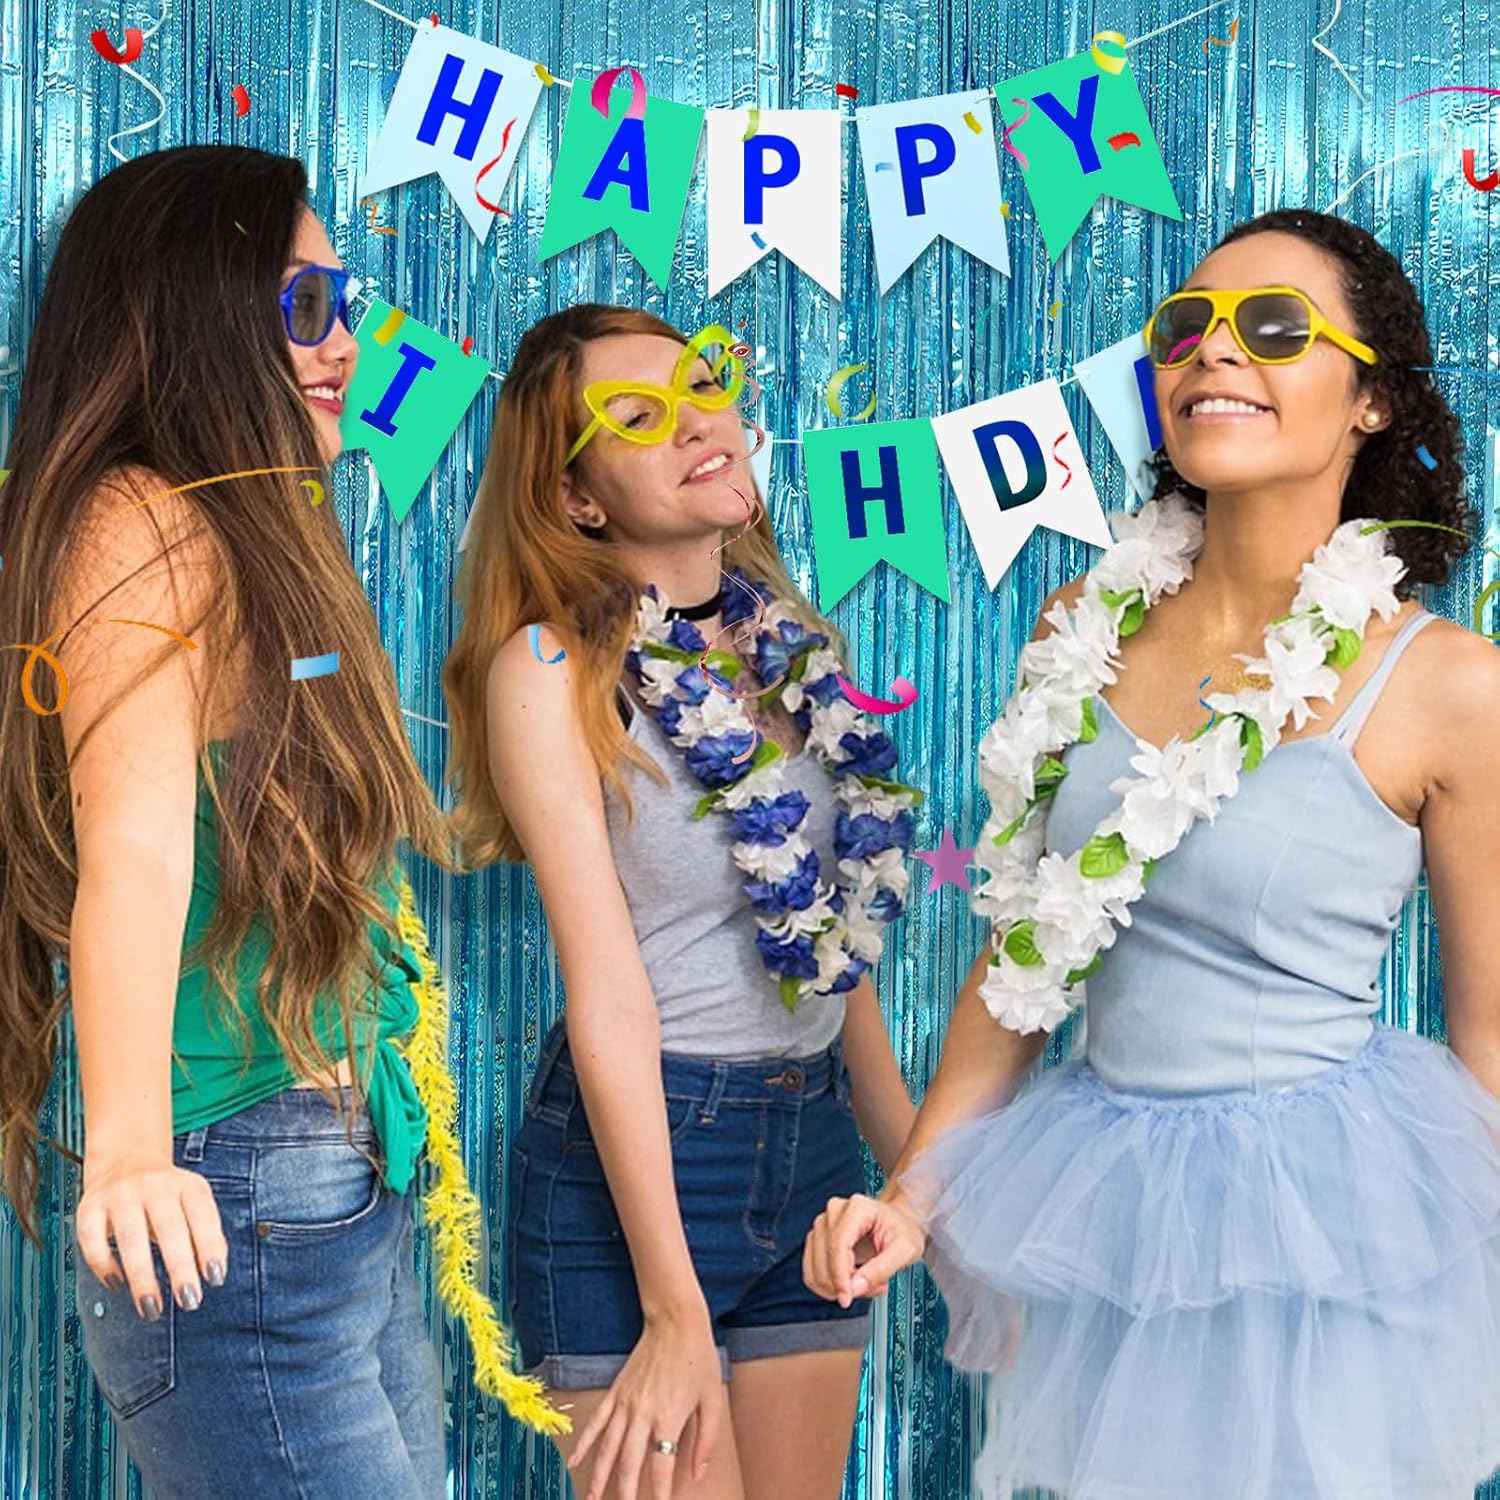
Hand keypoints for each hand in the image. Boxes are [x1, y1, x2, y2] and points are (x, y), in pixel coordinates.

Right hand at [77, 1150, 227, 1320]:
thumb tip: (213, 1273)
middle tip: (189, 1300)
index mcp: (186, 1185)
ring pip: (131, 1238)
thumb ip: (203, 1231)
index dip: (210, 1247)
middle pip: (169, 1228)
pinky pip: (92, 1239)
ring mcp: (120, 1195)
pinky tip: (116, 1283)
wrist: (126, 1158)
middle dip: (180, 1267)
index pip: (203, 1215)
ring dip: (142, 1277)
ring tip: (151, 1306)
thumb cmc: (166, 1192)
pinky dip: (103, 1264)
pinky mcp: (90, 1206)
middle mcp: (154, 1186)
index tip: (215, 1278)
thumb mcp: (192, 1200)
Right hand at [568, 1303, 722, 1499]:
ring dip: (598, 1477)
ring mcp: (625, 1403)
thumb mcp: (712, 1399)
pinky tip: (575, 1463)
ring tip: (591, 1499)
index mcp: (668, 1418)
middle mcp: (642, 1414)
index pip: (661, 1466)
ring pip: (607, 1448)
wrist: (675, 1322)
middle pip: (629, 1464)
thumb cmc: (698, 1358)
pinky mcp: (616, 1392)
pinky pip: (596, 1423)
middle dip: (624, 1493)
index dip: (660, 1493)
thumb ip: (706, 1440)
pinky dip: (584, 1444)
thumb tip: (699, 1473)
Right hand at [803, 1190, 927, 1305]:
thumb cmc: (903, 1231)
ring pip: (815, 1269)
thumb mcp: (905, 1251)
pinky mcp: (817, 1239)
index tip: (846, 1298)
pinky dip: (830, 1286)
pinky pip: (812, 1272)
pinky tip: (852, 1281)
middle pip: (824, 1259)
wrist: (899, 1222)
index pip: (837, 1246)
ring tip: (866, 1281)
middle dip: (845, 1284)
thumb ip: (880, 1270)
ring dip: (837, 1287)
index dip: (839, 1276)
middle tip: (873, 1285)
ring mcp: (823, 1224)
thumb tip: (854, 1289)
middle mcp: (835, 1212)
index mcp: (858, 1208)